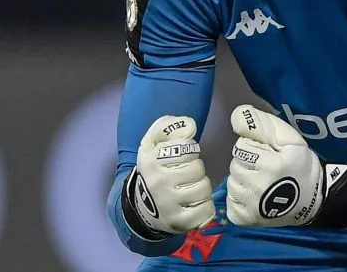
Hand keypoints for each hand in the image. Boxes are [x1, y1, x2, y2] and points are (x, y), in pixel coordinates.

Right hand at [121, 115, 215, 238]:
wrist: (141, 208)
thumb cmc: (154, 171)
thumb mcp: (151, 145)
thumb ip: (166, 127)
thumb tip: (190, 124)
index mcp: (152, 161)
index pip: (188, 149)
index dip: (190, 152)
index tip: (183, 158)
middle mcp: (158, 182)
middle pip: (198, 169)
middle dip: (197, 170)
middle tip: (188, 176)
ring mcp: (167, 204)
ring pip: (204, 188)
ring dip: (202, 188)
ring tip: (192, 189)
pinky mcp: (177, 222)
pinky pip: (206, 210)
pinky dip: (206, 207)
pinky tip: (196, 204)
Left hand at [226, 104, 346, 229]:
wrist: (313, 200)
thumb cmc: (301, 166)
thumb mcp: (289, 139)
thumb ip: (262, 125)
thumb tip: (235, 116)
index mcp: (271, 166)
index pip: (241, 145)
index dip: (254, 146)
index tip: (268, 153)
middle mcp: (258, 188)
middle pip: (235, 164)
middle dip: (247, 162)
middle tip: (265, 168)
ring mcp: (250, 207)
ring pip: (231, 183)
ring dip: (243, 180)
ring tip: (262, 182)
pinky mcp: (245, 220)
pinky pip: (230, 202)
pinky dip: (239, 198)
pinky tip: (255, 196)